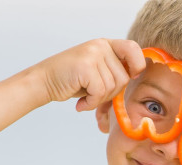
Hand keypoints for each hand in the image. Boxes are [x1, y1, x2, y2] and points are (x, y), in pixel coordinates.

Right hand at [31, 39, 145, 111]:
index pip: (133, 48)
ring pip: (113, 87)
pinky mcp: (85, 67)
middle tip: (94, 94)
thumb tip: (137, 76)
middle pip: (123, 78)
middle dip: (111, 93)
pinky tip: (81, 103)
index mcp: (105, 44)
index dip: (137, 65)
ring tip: (85, 96)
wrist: (43, 81)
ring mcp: (93, 55)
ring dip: (99, 99)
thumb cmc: (71, 80)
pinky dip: (91, 103)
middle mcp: (100, 46)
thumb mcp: (97, 70)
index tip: (131, 76)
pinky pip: (100, 92)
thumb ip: (114, 70)